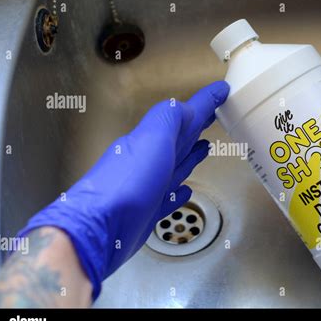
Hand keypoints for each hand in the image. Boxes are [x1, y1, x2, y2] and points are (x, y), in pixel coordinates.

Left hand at [17, 81, 229, 298]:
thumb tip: (186, 107)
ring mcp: (149, 186)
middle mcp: (151, 161)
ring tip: (205, 146)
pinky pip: (169, 196)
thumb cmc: (127, 184)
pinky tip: (185, 190)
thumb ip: (169, 119)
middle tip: (214, 115)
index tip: (221, 91)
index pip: (184, 116)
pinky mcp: (149, 210)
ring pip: (176, 164)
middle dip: (197, 126)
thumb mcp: (151, 140)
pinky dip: (180, 191)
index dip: (204, 102)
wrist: (99, 229)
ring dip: (191, 154)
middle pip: (180, 139)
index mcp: (153, 141)